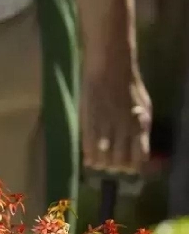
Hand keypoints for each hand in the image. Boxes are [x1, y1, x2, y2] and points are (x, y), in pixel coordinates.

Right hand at [81, 60, 151, 174]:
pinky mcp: (89, 123)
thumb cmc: (128, 87)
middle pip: (119, 162)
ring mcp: (105, 127)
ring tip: (100, 162)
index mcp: (140, 125)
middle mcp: (124, 129)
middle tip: (111, 165)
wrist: (110, 66)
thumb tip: (139, 151)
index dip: (132, 165)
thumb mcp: (144, 108)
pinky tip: (89, 159)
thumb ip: (141, 129)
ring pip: (104, 159)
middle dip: (115, 167)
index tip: (128, 164)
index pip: (138, 158)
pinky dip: (89, 158)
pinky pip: (89, 149)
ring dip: (102, 164)